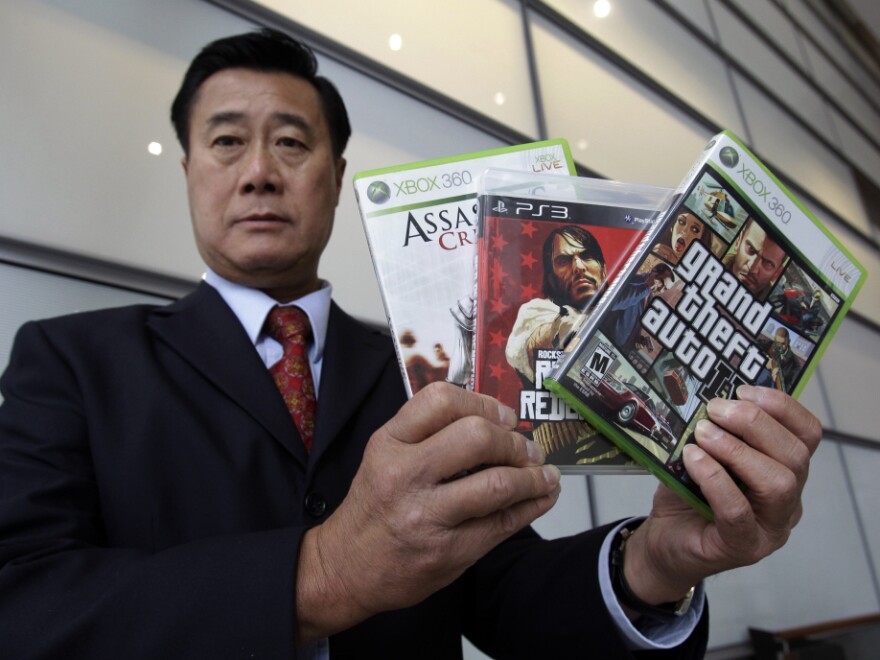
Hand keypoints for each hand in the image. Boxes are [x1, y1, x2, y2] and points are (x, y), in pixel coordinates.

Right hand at [295, 382, 560, 642]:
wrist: (345, 568)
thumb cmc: (373, 508)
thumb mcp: (384, 455)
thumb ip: (427, 432)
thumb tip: (492, 419)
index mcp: (389, 443)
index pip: (441, 401)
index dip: (484, 403)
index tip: (504, 416)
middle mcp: (405, 475)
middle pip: (476, 437)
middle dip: (513, 441)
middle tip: (526, 449)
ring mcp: (427, 516)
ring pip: (497, 484)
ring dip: (533, 477)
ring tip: (544, 475)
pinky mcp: (448, 552)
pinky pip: (502, 524)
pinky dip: (531, 507)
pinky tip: (541, 498)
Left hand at [622, 385, 820, 605]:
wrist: (664, 542)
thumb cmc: (688, 495)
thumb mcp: (704, 454)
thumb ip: (715, 430)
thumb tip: (704, 397)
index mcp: (786, 471)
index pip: (807, 435)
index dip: (781, 407)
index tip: (743, 389)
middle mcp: (788, 501)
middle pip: (796, 456)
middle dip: (756, 424)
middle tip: (716, 409)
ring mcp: (770, 528)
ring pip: (778, 483)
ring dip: (737, 450)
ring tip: (703, 434)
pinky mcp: (743, 548)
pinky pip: (738, 511)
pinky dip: (715, 479)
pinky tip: (693, 460)